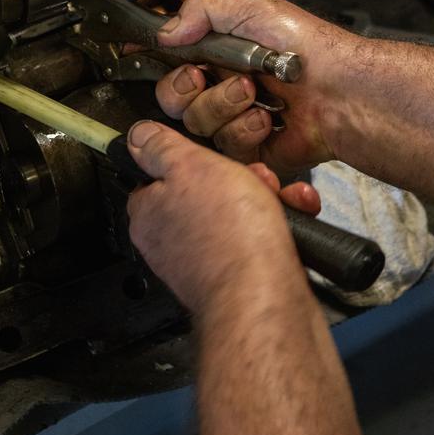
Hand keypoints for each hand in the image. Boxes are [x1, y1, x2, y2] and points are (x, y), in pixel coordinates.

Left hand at [126, 120, 319, 312]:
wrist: (266, 297)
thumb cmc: (228, 237)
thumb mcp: (189, 167)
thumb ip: (160, 148)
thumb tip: (138, 137)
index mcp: (150, 215)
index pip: (158, 176)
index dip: (191, 160)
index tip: (212, 156)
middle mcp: (173, 241)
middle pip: (207, 193)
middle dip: (241, 179)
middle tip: (255, 180)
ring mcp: (208, 261)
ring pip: (239, 214)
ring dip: (269, 199)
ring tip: (283, 200)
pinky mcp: (241, 275)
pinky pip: (260, 240)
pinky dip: (282, 227)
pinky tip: (295, 221)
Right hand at [153, 0, 362, 174]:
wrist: (340, 89)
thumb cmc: (308, 47)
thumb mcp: (253, 8)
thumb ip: (201, 10)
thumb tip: (165, 30)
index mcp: (219, 52)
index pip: (170, 61)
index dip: (159, 63)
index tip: (158, 61)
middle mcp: (222, 85)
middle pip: (172, 99)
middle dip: (186, 89)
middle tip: (206, 77)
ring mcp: (234, 118)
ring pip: (196, 123)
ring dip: (223, 105)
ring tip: (254, 93)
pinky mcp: (248, 147)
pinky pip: (224, 148)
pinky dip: (245, 130)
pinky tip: (268, 119)